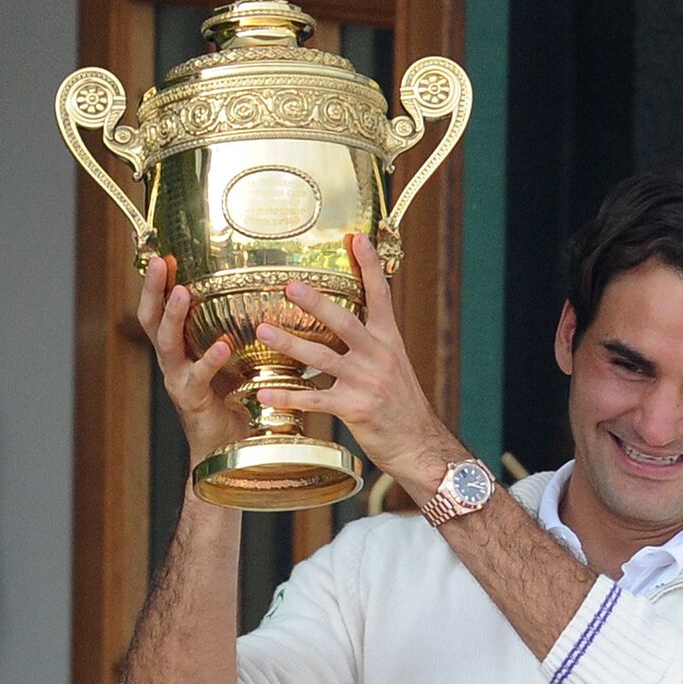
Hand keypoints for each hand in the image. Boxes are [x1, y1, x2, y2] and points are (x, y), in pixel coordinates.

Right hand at [137, 258, 249, 462]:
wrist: (229, 450)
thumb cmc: (237, 401)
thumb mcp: (240, 360)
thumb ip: (247, 333)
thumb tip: (275, 297)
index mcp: (182, 348)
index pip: (162, 308)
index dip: (160, 282)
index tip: (164, 252)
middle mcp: (174, 361)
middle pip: (152, 318)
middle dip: (153, 289)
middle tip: (161, 261)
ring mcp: (179, 380)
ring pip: (167, 343)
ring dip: (173, 316)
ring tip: (182, 293)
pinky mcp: (193, 400)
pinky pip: (197, 376)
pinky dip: (209, 360)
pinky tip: (222, 345)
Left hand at [253, 234, 460, 497]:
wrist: (419, 445)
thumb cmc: (401, 406)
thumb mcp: (393, 367)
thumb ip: (369, 344)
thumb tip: (341, 323)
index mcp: (389, 342)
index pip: (380, 297)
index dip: (368, 267)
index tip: (356, 238)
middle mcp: (379, 357)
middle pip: (345, 322)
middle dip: (316, 302)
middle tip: (289, 284)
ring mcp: (367, 383)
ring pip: (323, 357)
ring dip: (290, 343)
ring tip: (263, 329)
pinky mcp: (354, 409)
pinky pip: (314, 400)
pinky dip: (287, 395)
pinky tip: (264, 390)